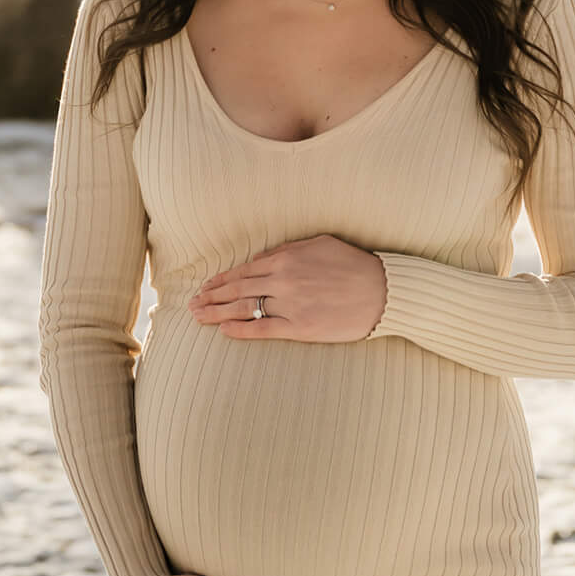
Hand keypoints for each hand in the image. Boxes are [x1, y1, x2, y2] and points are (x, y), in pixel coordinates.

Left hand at [188, 233, 388, 341]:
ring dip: (218, 313)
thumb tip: (265, 256)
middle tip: (192, 305)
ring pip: (244, 308)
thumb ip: (289, 248)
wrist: (381, 291)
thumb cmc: (353, 264)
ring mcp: (291, 304)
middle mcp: (283, 279)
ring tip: (199, 317)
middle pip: (237, 289)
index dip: (221, 279)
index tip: (206, 286)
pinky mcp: (301, 327)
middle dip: (212, 297)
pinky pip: (264, 328)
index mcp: (286, 257)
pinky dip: (241, 330)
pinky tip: (225, 331)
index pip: (244, 270)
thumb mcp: (320, 244)